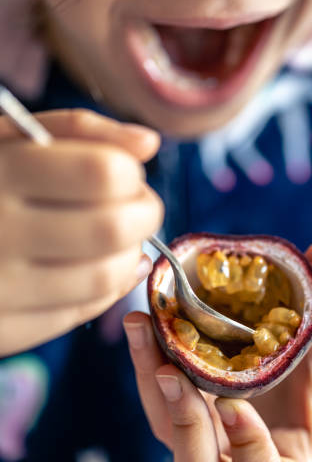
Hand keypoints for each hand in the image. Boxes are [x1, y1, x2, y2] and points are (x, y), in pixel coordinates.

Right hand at [0, 109, 162, 355]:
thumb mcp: (9, 136)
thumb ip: (79, 131)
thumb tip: (148, 143)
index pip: (103, 173)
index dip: (131, 174)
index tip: (125, 175)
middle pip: (113, 229)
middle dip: (143, 215)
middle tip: (133, 208)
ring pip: (105, 277)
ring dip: (129, 254)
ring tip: (115, 238)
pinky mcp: (1, 330)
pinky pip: (80, 313)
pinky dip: (103, 289)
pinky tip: (93, 267)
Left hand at [124, 239, 311, 461]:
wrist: (306, 397)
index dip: (247, 454)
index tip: (235, 405)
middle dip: (184, 427)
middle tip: (173, 375)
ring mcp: (207, 445)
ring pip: (168, 436)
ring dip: (152, 387)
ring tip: (144, 328)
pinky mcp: (186, 417)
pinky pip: (158, 401)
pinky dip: (148, 362)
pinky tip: (144, 320)